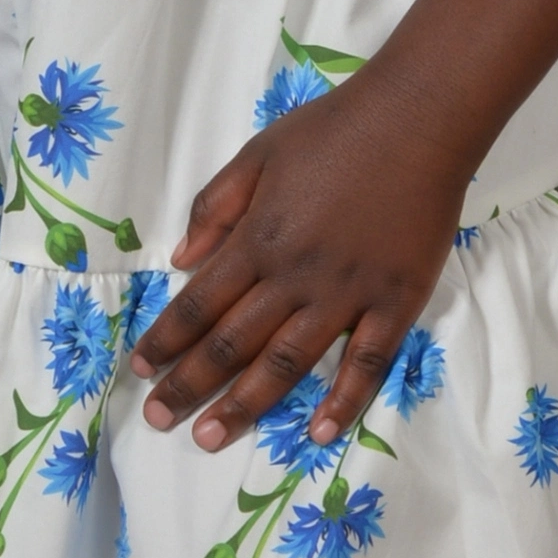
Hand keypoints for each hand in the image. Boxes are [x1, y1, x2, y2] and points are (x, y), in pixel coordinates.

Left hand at [126, 69, 475, 453]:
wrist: (418, 119)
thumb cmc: (334, 129)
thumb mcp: (259, 153)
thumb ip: (216, 206)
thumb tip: (180, 259)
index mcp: (258, 237)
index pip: (198, 302)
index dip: (165, 339)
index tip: (139, 368)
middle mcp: (295, 274)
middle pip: (232, 342)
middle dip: (190, 385)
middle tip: (158, 420)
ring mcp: (348, 293)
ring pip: (287, 362)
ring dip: (247, 404)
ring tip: (212, 438)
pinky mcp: (396, 302)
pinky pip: (367, 362)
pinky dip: (344, 401)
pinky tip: (321, 434)